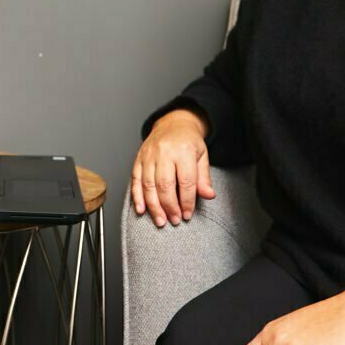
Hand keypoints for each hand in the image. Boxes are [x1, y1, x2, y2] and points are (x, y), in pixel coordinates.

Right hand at [132, 108, 215, 226]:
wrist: (173, 123)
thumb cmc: (188, 142)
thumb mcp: (202, 156)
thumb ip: (204, 178)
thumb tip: (209, 195)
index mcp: (183, 151)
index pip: (185, 181)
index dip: (186, 201)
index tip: (187, 214)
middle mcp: (164, 152)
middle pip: (165, 185)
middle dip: (169, 206)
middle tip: (174, 220)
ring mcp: (149, 155)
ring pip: (148, 185)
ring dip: (154, 206)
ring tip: (161, 220)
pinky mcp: (138, 159)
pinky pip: (135, 180)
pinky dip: (137, 197)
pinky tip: (141, 210)